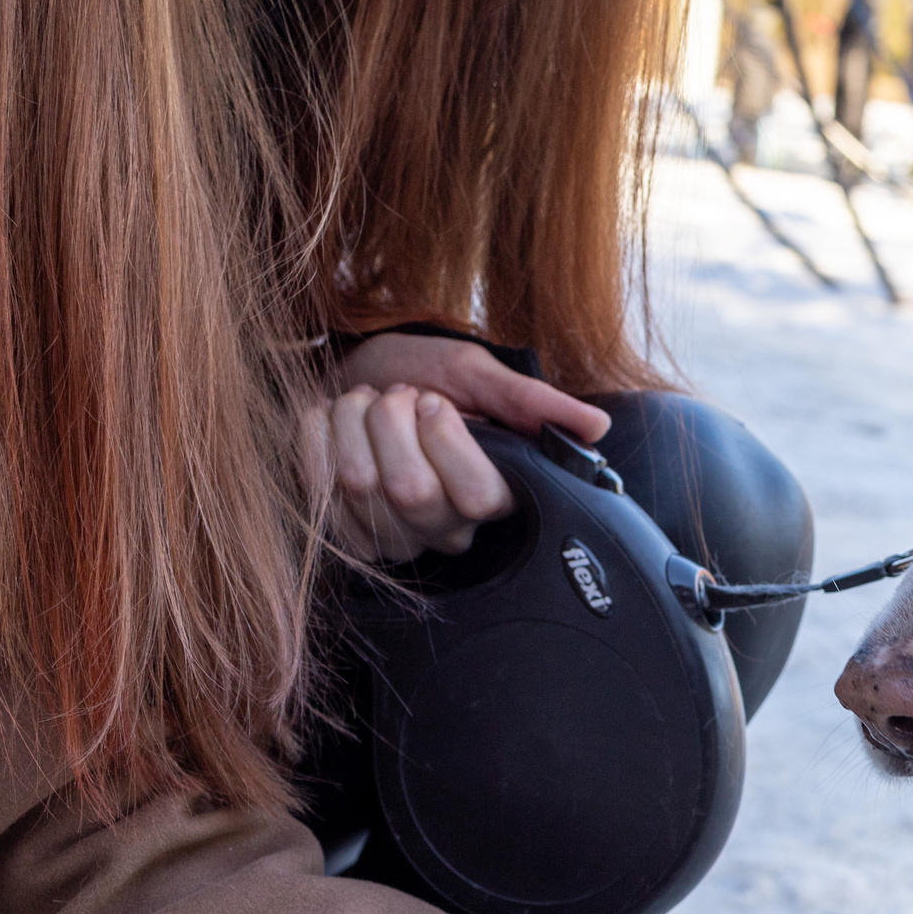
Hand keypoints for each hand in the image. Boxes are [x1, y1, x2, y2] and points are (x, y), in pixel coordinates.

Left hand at [302, 332, 612, 560]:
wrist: (351, 374)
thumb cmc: (419, 375)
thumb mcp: (475, 375)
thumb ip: (530, 401)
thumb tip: (596, 428)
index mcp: (493, 494)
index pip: (479, 495)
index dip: (446, 438)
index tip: (435, 402)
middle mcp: (447, 529)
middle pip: (410, 490)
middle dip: (390, 419)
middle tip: (395, 396)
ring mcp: (393, 539)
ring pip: (359, 484)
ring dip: (351, 418)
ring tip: (363, 405)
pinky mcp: (344, 537)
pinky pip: (317, 485)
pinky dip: (316, 432)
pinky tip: (331, 422)